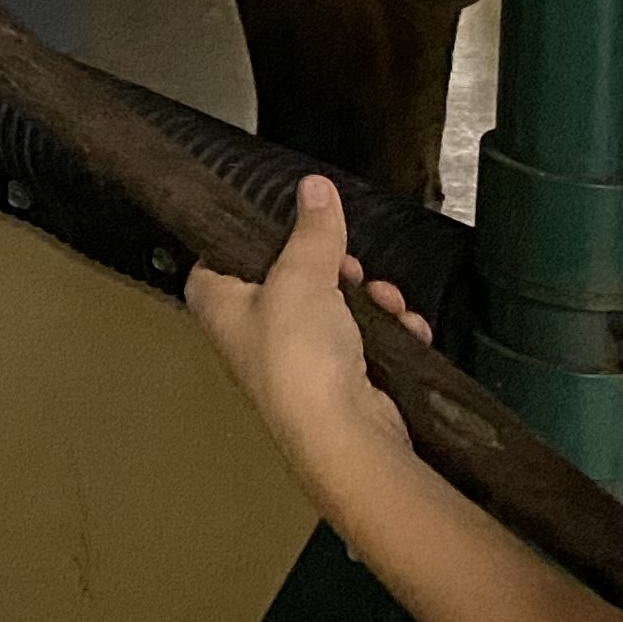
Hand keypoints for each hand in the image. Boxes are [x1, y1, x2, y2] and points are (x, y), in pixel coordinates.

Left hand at [186, 174, 429, 487]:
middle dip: (331, 268)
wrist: (343, 433)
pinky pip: (365, 340)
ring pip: (334, 308)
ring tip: (384, 300)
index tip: (287, 225)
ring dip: (367, 299)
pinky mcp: (339, 379)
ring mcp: (296, 358)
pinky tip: (404, 327)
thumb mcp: (301, 274)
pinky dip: (388, 330)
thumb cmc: (299, 357)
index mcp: (218, 303)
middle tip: (348, 268)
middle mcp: (250, 332)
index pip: (219, 255)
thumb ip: (312, 231)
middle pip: (289, 279)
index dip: (252, 237)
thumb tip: (314, 188)